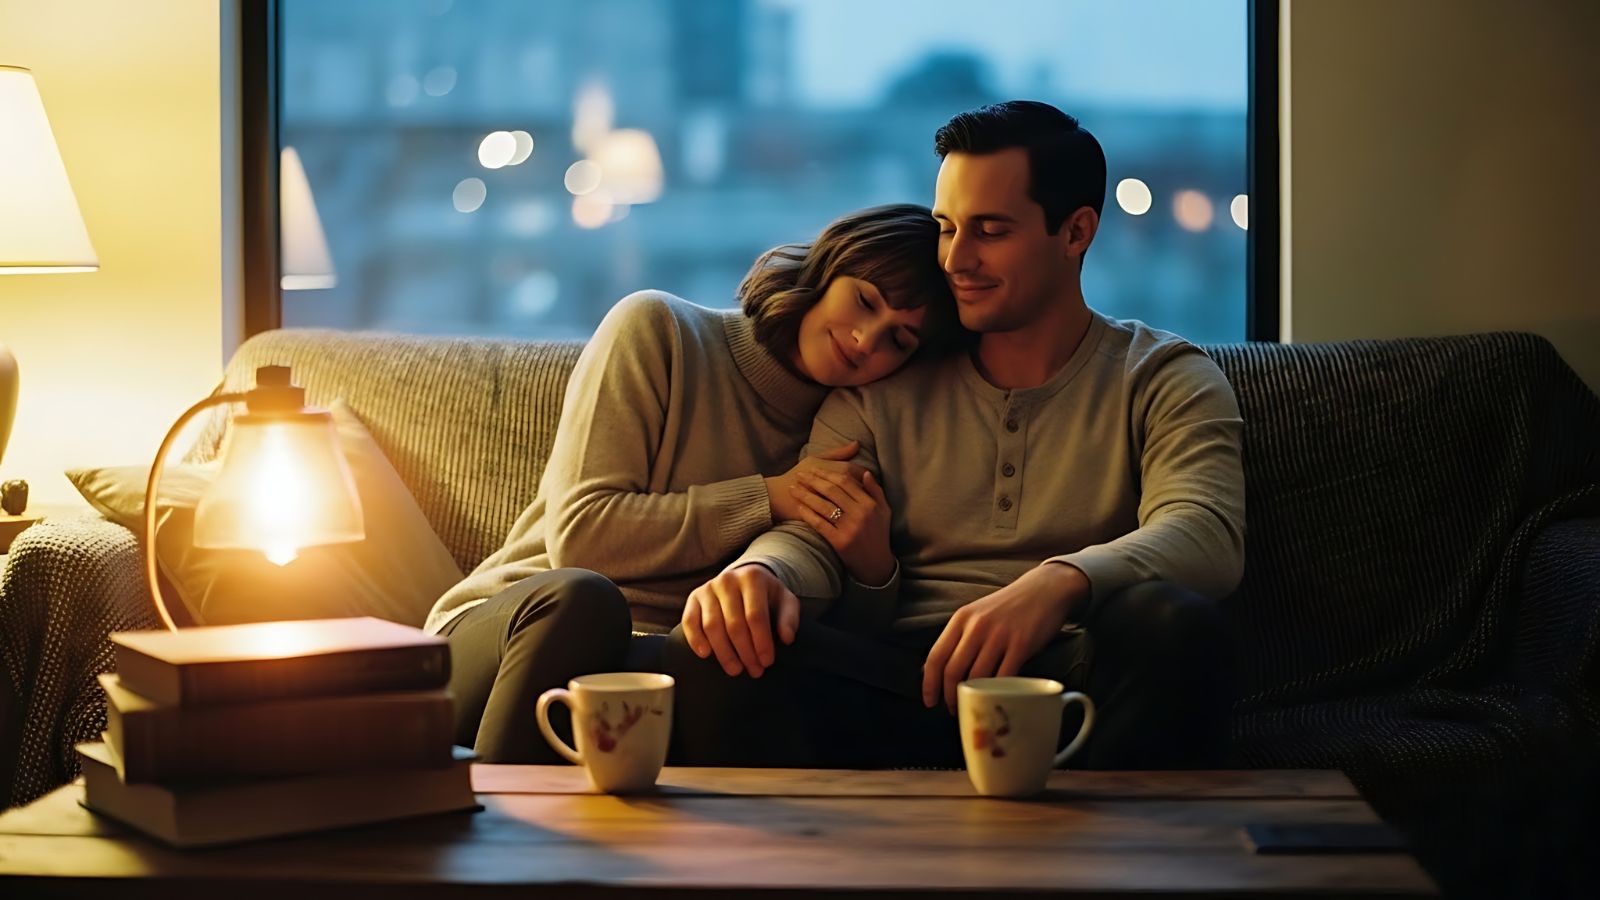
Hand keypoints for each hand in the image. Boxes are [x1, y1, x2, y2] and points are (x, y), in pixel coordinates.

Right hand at [681, 564, 799, 678]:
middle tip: (754, 671)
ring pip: (712, 626)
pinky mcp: (694, 597)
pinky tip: (706, 654)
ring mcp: (708, 588)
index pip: (756, 616)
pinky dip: (695, 639)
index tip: (767, 662)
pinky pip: (690, 621)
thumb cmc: (766, 595)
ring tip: (735, 669)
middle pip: (734, 624)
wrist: (743, 579)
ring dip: (724, 652)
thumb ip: (790, 618)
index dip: (761, 642)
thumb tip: (787, 638)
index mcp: (752, 578)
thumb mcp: (785, 600)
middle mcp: (728, 580)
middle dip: (745, 652)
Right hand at [765, 442, 863, 523]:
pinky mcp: (826, 517)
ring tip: (856, 506)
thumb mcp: (816, 459)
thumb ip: (838, 452)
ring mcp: (833, 502)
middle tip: (862, 496)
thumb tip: (857, 444)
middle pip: (859, 489)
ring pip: (852, 503)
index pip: (860, 472)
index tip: (863, 481)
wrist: (780, 495)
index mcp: (838, 469)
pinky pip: (842, 517)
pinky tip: (847, 517)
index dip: (863, 477)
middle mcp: (839, 485)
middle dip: (862, 492)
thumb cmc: (798, 474)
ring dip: (856, 505)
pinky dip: (847, 517)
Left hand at [788, 469, 893, 585]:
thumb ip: (876, 490)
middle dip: (813, 480)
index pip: (846, 482)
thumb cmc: (879, 534)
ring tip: (793, 488)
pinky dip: (807, 514)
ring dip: (805, 495)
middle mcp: (860, 514)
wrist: (876, 564)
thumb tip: (866, 472)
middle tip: (799, 475)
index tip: (814, 469)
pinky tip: (798, 507)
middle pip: (832, 490)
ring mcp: (849, 528)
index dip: (828, 473)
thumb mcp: (884, 510)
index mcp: (870, 504)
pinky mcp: (839, 541)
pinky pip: (819, 523)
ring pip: (823, 505)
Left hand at [921, 563, 1088, 711]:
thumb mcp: (976, 615)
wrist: (1044, 590)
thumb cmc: (1009, 607)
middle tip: (952, 710)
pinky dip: (999, 692)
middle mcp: (977, 626)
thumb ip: (958, 638)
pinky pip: (1005, 676)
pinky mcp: (1022, 644)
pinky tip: (997, 699)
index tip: (929, 701)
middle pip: (953, 671)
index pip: (936, 656)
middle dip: (949, 696)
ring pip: (977, 677)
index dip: (929, 683)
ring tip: (974, 707)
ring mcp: (999, 635)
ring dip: (973, 698)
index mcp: (961, 619)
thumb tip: (933, 669)